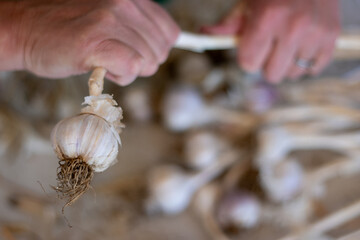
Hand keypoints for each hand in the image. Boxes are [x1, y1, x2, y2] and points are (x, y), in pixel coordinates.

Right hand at [0, 0, 178, 84]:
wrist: (27, 29)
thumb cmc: (70, 28)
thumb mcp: (112, 17)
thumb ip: (139, 28)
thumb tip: (166, 48)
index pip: (170, 32)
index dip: (156, 50)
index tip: (137, 52)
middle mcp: (125, 4)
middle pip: (160, 52)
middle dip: (141, 63)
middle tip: (114, 56)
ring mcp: (110, 21)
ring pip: (147, 62)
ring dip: (127, 70)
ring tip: (103, 59)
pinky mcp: (96, 41)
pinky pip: (131, 68)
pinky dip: (120, 76)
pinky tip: (102, 68)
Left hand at [202, 0, 339, 82]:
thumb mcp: (247, 3)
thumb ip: (228, 25)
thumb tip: (204, 35)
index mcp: (267, 19)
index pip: (248, 64)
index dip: (247, 57)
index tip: (251, 48)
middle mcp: (293, 28)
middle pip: (271, 74)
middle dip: (266, 63)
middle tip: (271, 45)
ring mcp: (315, 34)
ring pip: (293, 74)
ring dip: (287, 63)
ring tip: (288, 42)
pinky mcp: (332, 37)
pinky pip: (314, 69)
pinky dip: (306, 61)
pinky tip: (303, 45)